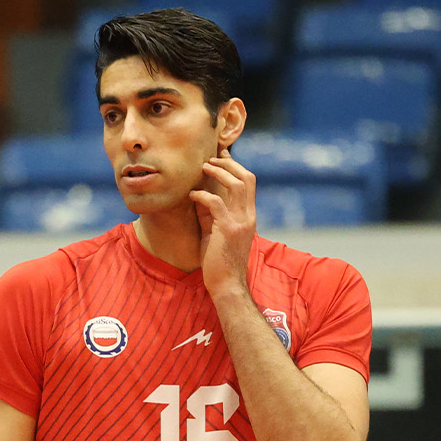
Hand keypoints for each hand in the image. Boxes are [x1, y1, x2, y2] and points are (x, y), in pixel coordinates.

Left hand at [190, 153, 256, 299]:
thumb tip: (199, 195)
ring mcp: (240, 222)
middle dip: (229, 163)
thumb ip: (212, 214)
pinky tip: (192, 195)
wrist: (227, 284)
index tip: (221, 156)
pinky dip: (203, 195)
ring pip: (236, 185)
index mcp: (248, 216)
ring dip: (219, 172)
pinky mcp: (227, 230)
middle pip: (246, 177)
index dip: (235, 166)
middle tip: (211, 158)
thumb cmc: (219, 261)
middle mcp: (248, 216)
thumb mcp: (216, 232)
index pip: (248, 183)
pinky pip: (215, 203)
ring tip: (204, 168)